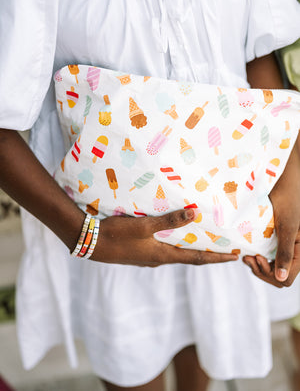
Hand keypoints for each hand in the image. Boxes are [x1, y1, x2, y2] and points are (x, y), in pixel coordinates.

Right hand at [90, 208, 238, 266]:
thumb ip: (168, 221)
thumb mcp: (143, 226)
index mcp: (163, 255)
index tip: (235, 257)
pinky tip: (175, 235)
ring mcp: (148, 257)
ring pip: (176, 253)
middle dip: (208, 254)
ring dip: (192, 249)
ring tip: (204, 240)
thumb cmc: (117, 234)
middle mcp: (159, 259)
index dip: (217, 258)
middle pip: (189, 257)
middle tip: (225, 249)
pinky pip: (165, 249)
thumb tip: (193, 215)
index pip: (197, 258)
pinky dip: (177, 244)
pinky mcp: (140, 252)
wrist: (90, 243)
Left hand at [243, 133, 299, 286]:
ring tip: (247, 257)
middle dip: (262, 272)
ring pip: (272, 268)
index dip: (270, 274)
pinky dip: (258, 257)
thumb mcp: (286, 226)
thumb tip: (282, 279)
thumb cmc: (287, 199)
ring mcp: (285, 245)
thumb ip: (285, 252)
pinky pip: (268, 256)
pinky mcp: (276, 239)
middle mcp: (295, 250)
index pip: (287, 279)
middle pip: (278, 276)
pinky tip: (249, 251)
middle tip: (248, 259)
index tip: (255, 259)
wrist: (281, 180)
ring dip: (259, 266)